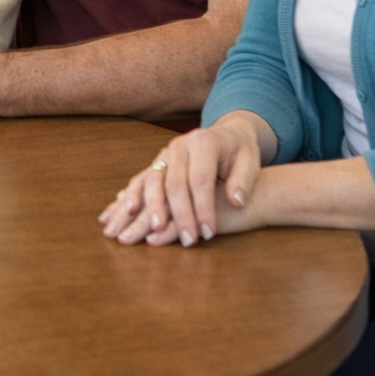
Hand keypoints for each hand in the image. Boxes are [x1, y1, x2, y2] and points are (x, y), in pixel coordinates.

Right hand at [98, 120, 264, 246]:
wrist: (225, 135)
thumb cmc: (239, 152)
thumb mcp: (250, 161)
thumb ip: (244, 181)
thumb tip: (236, 201)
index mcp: (203, 143)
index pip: (200, 179)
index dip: (203, 208)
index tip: (208, 233)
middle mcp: (180, 146)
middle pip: (174, 183)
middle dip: (180, 215)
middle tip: (189, 241)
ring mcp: (164, 154)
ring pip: (153, 181)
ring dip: (151, 208)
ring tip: (151, 231)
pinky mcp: (156, 163)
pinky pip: (141, 180)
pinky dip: (130, 196)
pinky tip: (124, 211)